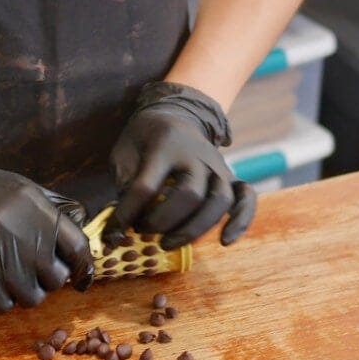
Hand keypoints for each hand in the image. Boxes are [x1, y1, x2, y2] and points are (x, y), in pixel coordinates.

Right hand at [0, 140, 94, 311]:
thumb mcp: (25, 190)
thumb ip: (53, 214)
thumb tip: (79, 245)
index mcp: (39, 212)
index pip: (78, 249)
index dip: (83, 267)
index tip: (81, 277)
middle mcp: (23, 237)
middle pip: (57, 279)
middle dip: (50, 278)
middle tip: (36, 270)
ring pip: (33, 298)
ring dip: (27, 291)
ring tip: (14, 276)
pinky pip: (4, 305)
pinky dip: (3, 299)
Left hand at [103, 82, 256, 250]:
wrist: (176, 115)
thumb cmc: (145, 140)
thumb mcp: (125, 153)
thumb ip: (126, 183)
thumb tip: (126, 222)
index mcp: (164, 145)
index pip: (147, 186)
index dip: (128, 214)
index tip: (113, 233)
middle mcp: (198, 155)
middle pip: (190, 195)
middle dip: (163, 221)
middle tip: (143, 231)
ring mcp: (219, 166)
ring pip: (219, 201)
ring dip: (194, 229)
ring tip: (168, 244)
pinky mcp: (231, 177)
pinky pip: (246, 198)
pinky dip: (241, 221)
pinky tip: (225, 241)